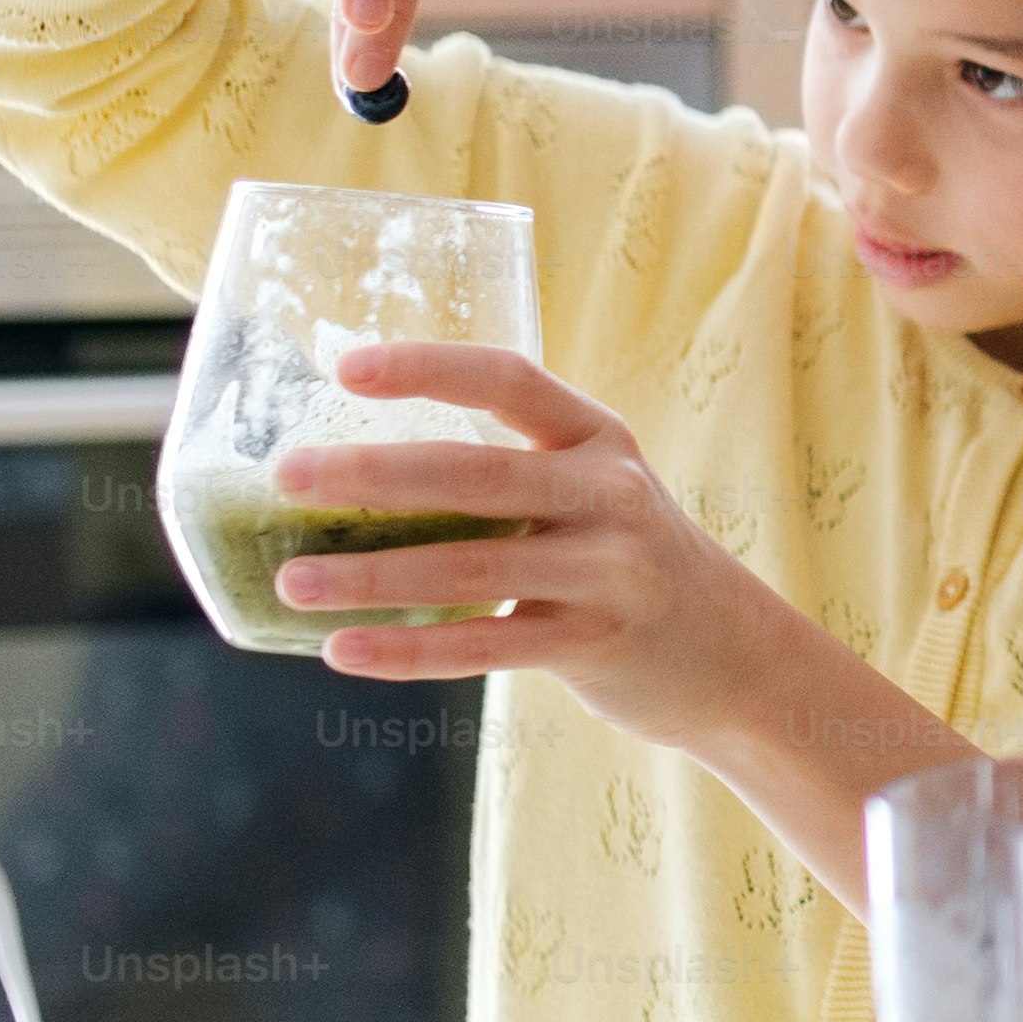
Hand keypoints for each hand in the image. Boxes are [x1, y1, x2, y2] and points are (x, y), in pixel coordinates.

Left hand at [262, 342, 806, 756]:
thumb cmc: (624, 559)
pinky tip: (343, 652)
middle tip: (288, 476)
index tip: (345, 369)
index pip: (509, 379)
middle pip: (477, 474)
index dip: (427, 368)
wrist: (734, 652)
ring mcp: (608, 571)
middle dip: (373, 475)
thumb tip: (349, 481)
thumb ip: (506, 480)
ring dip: (371, 576)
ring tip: (293, 581)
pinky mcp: (595, 643)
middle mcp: (609, 494)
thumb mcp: (591, 493)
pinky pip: (484, 646)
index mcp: (597, 437)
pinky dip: (408, 652)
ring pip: (470, 567)